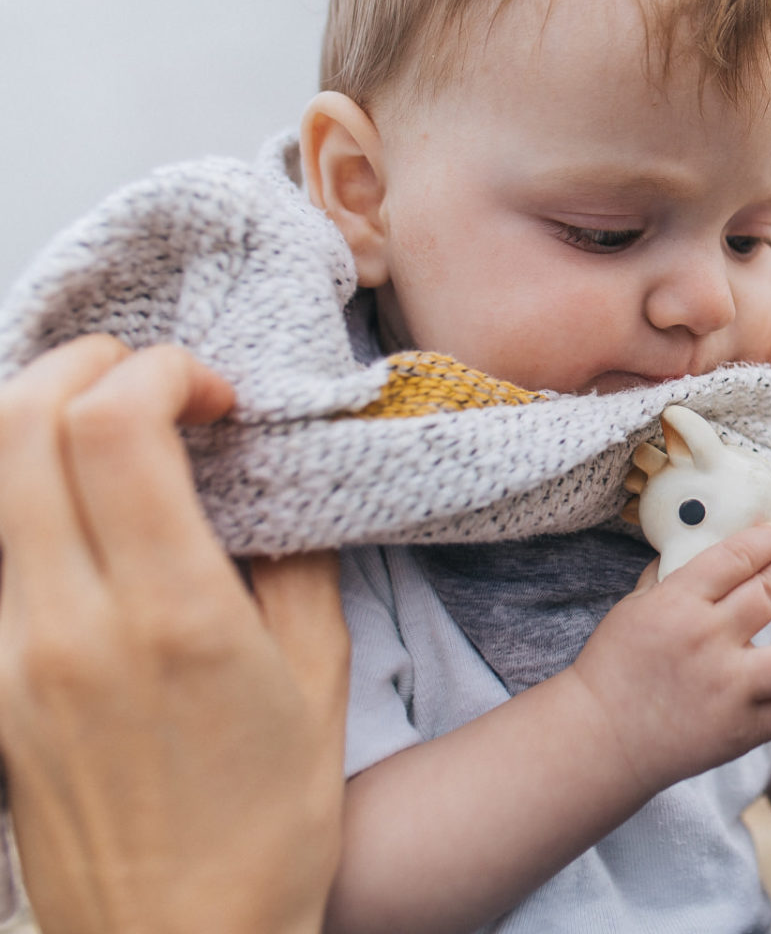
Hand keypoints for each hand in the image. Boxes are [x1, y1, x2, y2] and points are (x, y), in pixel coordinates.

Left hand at [0, 337, 348, 933]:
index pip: (114, 428)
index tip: (215, 396)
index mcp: (171, 620)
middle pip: (21, 426)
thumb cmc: (266, 825)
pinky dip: (23, 491)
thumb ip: (294, 558)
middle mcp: (68, 628)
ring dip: (41, 415)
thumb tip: (267, 475)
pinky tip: (77, 501)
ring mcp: (8, 658)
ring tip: (110, 425)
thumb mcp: (320, 679)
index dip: (164, 372)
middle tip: (154, 382)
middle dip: (90, 365)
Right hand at [564, 524, 770, 793]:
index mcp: (676, 603)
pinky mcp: (740, 730)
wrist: (599, 742)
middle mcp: (707, 641)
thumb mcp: (634, 608)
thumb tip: (711, 545)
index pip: (737, 557)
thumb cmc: (614, 669)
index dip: (769, 540)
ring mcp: (728, 689)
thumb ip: (675, 578)